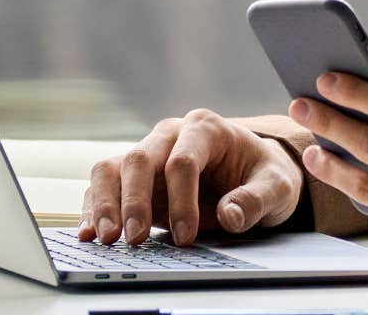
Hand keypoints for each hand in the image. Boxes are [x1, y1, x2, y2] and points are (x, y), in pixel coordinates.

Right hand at [80, 108, 303, 245]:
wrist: (254, 173)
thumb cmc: (264, 175)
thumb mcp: (277, 186)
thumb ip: (256, 199)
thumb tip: (229, 216)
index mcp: (206, 129)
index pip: (184, 159)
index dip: (182, 199)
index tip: (186, 235)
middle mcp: (171, 135)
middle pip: (140, 159)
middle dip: (134, 200)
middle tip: (134, 239)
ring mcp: (149, 154)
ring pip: (112, 168)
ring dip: (105, 203)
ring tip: (107, 238)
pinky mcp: (133, 178)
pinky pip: (104, 187)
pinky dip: (93, 208)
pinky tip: (90, 233)